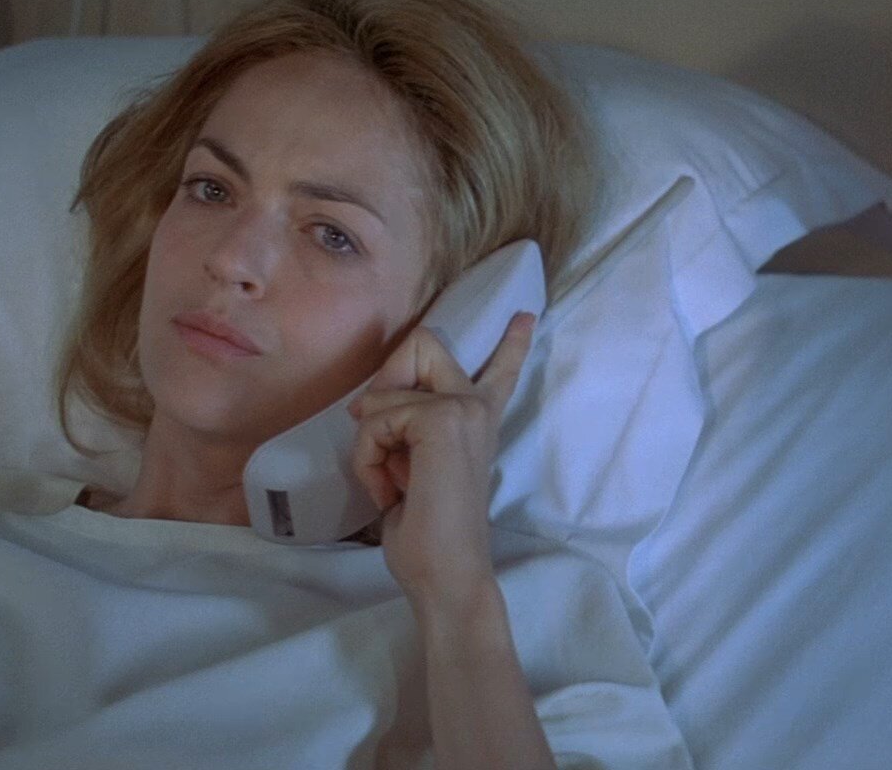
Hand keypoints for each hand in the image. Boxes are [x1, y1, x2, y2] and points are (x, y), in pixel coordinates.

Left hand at [347, 311, 534, 606]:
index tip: (525, 317)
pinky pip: (376, 420)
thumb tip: (366, 402)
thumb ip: (405, 428)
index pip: (500, 370)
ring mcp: (463, 410)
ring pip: (384, 394)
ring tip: (392, 485)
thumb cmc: (427, 534)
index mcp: (480, 422)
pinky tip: (391, 490)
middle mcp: (478, 408)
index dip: (511, 343)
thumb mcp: (410, 467)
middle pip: (423, 345)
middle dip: (385, 383)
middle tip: (385, 441)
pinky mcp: (442, 421)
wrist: (447, 574)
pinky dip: (368, 457)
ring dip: (369, 444)